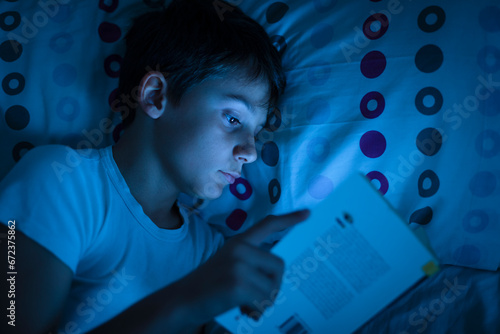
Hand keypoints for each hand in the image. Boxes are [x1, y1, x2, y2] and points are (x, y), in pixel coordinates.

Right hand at [178, 209, 310, 324]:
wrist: (182, 301)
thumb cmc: (209, 288)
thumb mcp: (229, 266)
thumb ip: (251, 263)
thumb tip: (278, 275)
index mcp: (238, 242)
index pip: (267, 225)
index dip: (289, 219)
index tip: (307, 214)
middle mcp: (240, 249)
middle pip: (279, 267)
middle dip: (272, 286)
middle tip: (255, 297)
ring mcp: (239, 265)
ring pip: (273, 286)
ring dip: (263, 301)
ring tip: (245, 304)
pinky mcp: (238, 283)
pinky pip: (263, 300)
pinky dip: (256, 311)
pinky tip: (243, 311)